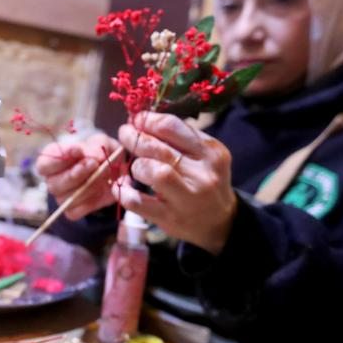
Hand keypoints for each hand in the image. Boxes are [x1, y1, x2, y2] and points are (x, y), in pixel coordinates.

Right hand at [35, 133, 119, 219]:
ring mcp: (61, 197)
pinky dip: (93, 199)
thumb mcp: (101, 143)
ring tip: (104, 174)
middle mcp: (52, 180)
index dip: (60, 158)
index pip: (44, 164)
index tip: (78, 150)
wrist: (114, 173)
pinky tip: (102, 188)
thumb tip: (96, 157)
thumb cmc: (100, 153)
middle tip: (94, 164)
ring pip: (68, 198)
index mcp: (50, 161)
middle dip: (76, 174)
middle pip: (54, 184)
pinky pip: (78, 210)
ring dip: (89, 186)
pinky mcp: (72, 211)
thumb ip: (97, 146)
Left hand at [114, 112, 236, 254]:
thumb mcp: (204, 156)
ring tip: (135, 167)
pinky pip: (137, 201)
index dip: (148, 120)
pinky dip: (123, 192)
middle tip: (125, 133)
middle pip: (158, 149)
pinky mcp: (169, 218)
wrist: (219, 222)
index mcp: (211, 152)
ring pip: (151, 171)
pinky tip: (122, 186)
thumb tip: (142, 120)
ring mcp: (186, 198)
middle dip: (134, 138)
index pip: (172, 127)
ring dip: (135, 166)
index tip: (136, 119)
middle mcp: (202, 174)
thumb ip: (180, 138)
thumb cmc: (205, 181)